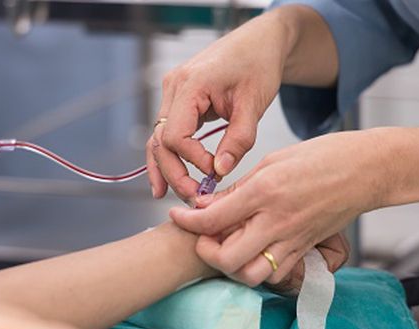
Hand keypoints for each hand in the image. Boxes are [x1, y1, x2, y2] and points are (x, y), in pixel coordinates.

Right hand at [146, 10, 292, 201]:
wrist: (259, 41)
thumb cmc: (259, 64)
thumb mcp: (254, 104)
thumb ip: (238, 139)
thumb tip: (220, 170)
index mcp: (191, 84)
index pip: (176, 135)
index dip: (192, 160)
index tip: (215, 173)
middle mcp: (174, 86)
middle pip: (160, 141)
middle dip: (174, 173)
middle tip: (193, 197)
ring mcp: (172, 91)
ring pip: (158, 138)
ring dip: (165, 168)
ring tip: (168, 196)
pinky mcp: (178, 99)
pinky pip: (167, 131)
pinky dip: (168, 155)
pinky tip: (167, 179)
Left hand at [169, 130, 387, 286]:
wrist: (367, 170)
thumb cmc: (323, 157)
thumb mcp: (272, 161)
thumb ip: (239, 189)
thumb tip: (208, 205)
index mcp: (265, 192)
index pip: (213, 219)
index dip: (187, 222)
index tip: (177, 216)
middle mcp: (277, 221)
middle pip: (227, 259)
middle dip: (206, 252)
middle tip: (202, 237)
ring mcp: (293, 239)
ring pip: (251, 275)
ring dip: (232, 267)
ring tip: (227, 247)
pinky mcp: (306, 249)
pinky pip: (276, 274)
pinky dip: (259, 270)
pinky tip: (253, 251)